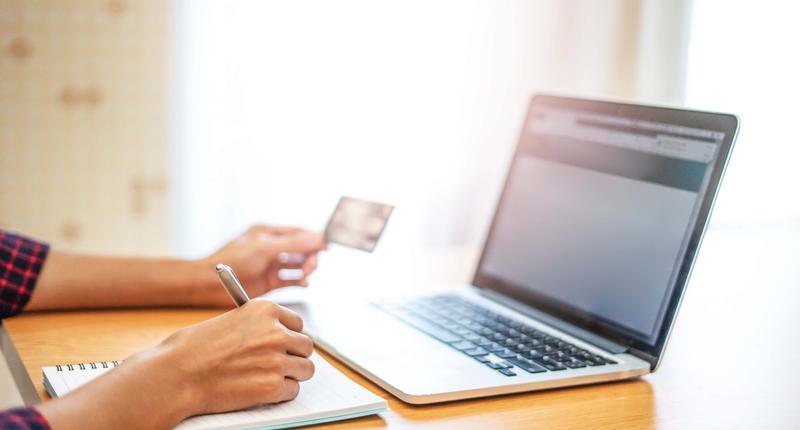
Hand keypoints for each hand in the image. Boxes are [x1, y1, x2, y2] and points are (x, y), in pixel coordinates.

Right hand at [161, 299, 314, 413]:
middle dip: (294, 356)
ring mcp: (276, 360)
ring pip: (305, 369)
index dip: (289, 335)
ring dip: (291, 375)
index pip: (297, 323)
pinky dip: (280, 393)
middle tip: (279, 364)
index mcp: (265, 310)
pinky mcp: (272, 387)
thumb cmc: (192, 349)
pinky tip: (260, 390)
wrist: (176, 374)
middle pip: (306, 346)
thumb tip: (277, 336)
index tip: (284, 343)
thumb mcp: (230, 321)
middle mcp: (276, 332)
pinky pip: (292, 391)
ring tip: (268, 378)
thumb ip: (256, 326)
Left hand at [199, 225, 326, 305]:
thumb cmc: (232, 261)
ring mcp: (270, 265)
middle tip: (312, 265)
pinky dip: (299, 281)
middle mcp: (270, 247)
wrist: (209, 283)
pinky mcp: (268, 281)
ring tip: (306, 274)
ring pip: (296, 264)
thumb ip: (293, 243)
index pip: (297, 232)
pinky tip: (304, 283)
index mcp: (267, 233)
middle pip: (299, 249)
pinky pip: (289, 280)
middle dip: (309, 256)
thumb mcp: (265, 248)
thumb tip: (317, 238)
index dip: (313, 239)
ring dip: (305, 268)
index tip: (326, 246)